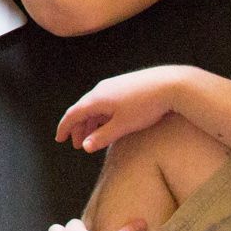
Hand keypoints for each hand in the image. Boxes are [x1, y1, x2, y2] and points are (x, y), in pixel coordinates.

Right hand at [56, 67, 186, 153]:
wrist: (170, 84)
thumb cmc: (145, 106)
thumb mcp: (122, 126)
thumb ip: (102, 137)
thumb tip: (85, 146)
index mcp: (96, 99)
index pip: (73, 114)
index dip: (64, 128)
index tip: (60, 139)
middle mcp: (100, 90)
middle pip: (82, 110)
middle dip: (78, 128)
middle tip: (78, 144)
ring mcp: (112, 86)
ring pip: (94, 106)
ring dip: (90, 122)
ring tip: (93, 137)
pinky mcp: (123, 86)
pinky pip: (104, 102)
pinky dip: (101, 116)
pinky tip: (108, 124)